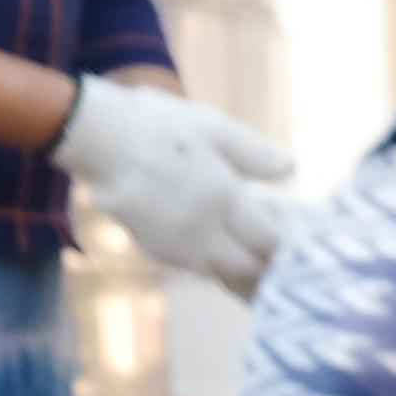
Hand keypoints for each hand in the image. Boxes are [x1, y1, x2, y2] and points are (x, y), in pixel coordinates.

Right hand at [49, 76, 296, 293]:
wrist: (95, 136)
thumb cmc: (158, 125)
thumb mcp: (214, 127)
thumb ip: (255, 153)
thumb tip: (290, 169)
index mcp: (225, 202)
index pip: (267, 242)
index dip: (286, 249)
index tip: (300, 248)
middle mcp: (203, 232)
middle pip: (244, 266)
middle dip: (264, 264)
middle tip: (277, 257)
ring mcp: (174, 243)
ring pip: (216, 270)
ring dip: (235, 267)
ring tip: (248, 257)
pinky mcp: (150, 245)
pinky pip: (188, 264)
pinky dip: (205, 262)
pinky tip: (211, 248)